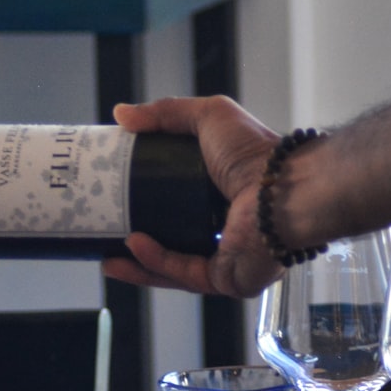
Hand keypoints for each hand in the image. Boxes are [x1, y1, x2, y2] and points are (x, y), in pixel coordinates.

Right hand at [102, 95, 281, 298]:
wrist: (286, 190)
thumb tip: (121, 114)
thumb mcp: (208, 116)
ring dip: (138, 261)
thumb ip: (165, 113)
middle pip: (170, 237)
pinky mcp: (227, 277)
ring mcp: (227, 255)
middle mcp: (224, 227)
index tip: (113, 195)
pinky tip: (131, 248)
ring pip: (172, 265)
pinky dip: (155, 263)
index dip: (143, 199)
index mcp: (221, 192)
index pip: (176, 201)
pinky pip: (184, 274)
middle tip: (104, 231)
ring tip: (105, 254)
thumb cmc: (257, 154)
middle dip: (134, 239)